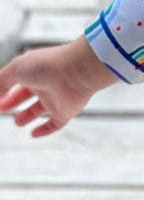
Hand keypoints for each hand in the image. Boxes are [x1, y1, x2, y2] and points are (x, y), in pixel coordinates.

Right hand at [0, 36, 119, 136]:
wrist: (78, 71)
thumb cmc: (48, 65)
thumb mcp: (16, 68)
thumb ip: (1, 81)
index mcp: (35, 70)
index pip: (17, 80)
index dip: (4, 90)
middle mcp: (46, 83)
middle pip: (28, 94)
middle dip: (14, 101)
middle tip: (2, 109)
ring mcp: (57, 98)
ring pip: (41, 109)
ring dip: (29, 115)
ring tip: (18, 122)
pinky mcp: (66, 111)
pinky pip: (56, 123)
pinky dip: (45, 129)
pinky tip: (34, 134)